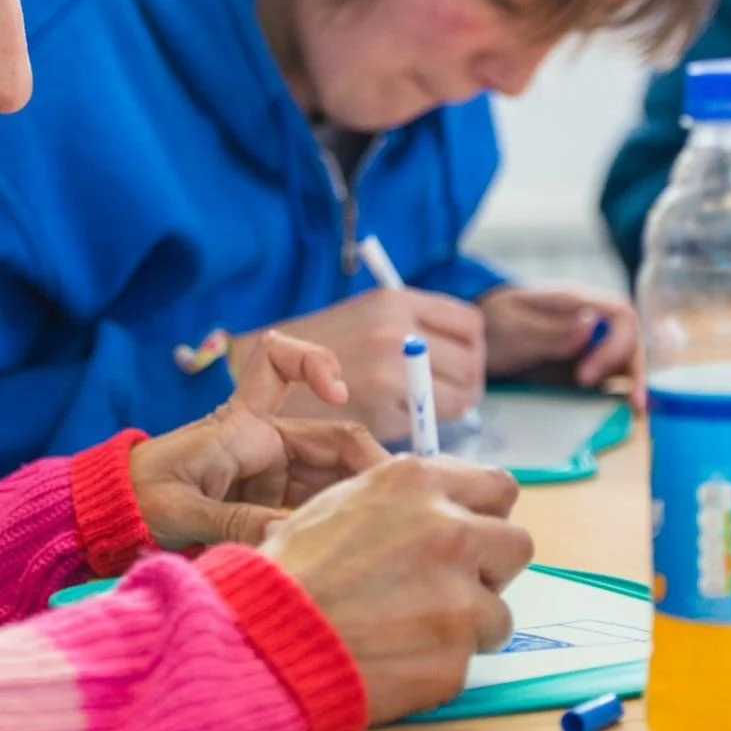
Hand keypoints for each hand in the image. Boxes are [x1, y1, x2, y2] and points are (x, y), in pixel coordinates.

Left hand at [129, 331, 391, 550]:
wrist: (114, 521)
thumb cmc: (139, 498)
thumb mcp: (181, 508)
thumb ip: (234, 522)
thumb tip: (291, 534)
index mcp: (242, 425)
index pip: (278, 363)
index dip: (312, 363)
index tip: (336, 391)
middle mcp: (268, 445)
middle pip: (337, 442)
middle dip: (370, 467)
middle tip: (397, 502)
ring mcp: (276, 479)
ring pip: (338, 482)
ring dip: (359, 504)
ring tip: (380, 534)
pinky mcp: (276, 510)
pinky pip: (320, 513)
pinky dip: (338, 528)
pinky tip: (353, 551)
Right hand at [227, 288, 485, 439]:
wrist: (258, 377)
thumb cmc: (313, 353)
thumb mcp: (362, 318)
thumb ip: (407, 331)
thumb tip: (462, 360)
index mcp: (394, 301)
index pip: (469, 323)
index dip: (472, 349)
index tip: (460, 364)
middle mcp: (398, 331)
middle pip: (471, 362)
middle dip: (465, 384)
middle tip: (446, 398)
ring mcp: (392, 372)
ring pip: (459, 397)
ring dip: (448, 409)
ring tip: (420, 413)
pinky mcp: (382, 410)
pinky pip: (429, 423)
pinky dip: (423, 429)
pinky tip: (397, 425)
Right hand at [262, 456, 534, 722]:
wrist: (262, 639)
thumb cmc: (289, 570)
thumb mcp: (339, 502)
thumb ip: (403, 498)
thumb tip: (447, 505)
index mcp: (415, 484)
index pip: (497, 487)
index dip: (484, 513)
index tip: (471, 532)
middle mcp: (447, 531)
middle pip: (517, 545)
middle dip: (490, 566)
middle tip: (450, 584)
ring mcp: (458, 598)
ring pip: (498, 612)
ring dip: (465, 622)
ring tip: (411, 629)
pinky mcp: (455, 657)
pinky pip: (467, 659)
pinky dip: (438, 662)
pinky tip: (396, 657)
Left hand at [478, 285, 643, 406]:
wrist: (472, 335)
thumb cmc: (489, 324)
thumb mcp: (511, 328)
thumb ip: (550, 330)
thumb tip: (592, 324)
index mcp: (574, 302)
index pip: (621, 315)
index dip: (615, 347)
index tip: (585, 377)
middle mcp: (588, 320)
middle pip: (631, 338)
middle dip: (635, 370)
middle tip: (629, 404)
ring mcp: (587, 341)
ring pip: (625, 357)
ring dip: (634, 382)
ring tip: (635, 411)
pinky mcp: (581, 361)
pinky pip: (610, 373)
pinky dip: (620, 389)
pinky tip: (627, 408)